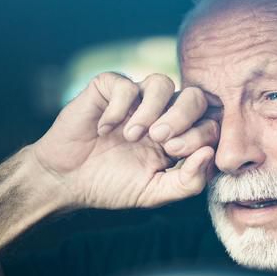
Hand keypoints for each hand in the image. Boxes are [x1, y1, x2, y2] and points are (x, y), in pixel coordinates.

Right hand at [31, 72, 218, 209]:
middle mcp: (161, 113)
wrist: (67, 180)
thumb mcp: (155, 193)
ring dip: (152, 109)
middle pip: (194, 96)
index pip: (209, 121)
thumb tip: (209, 154)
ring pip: (162, 82)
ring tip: (133, 135)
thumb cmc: (112, 186)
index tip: (175, 154)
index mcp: (179, 136)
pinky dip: (118, 107)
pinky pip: (124, 84)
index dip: (201, 133)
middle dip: (183, 117)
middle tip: (162, 141)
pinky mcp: (108, 89)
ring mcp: (135, 99)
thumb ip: (188, 181)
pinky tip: (104, 129)